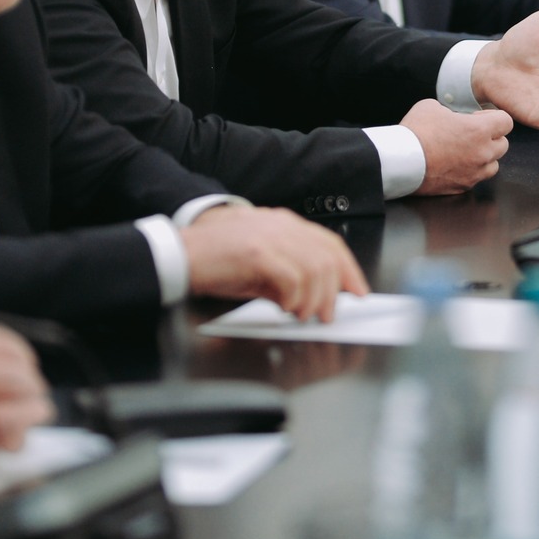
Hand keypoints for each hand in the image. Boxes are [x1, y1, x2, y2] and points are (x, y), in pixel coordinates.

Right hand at [182, 206, 369, 321]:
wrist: (181, 253)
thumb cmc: (216, 259)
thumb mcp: (258, 265)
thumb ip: (286, 273)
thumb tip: (312, 297)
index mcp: (284, 223)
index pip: (329, 243)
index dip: (349, 270)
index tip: (357, 292)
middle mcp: (281, 225)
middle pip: (328, 257)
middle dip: (333, 292)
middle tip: (326, 315)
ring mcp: (269, 236)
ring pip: (315, 269)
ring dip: (314, 299)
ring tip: (302, 315)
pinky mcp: (257, 252)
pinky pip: (292, 278)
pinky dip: (294, 298)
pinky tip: (285, 308)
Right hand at [401, 97, 510, 194]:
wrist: (401, 161)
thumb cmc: (416, 132)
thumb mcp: (432, 106)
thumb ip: (451, 111)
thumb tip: (452, 117)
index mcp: (479, 130)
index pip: (506, 122)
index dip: (494, 117)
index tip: (480, 118)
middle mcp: (482, 153)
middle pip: (503, 144)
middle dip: (490, 137)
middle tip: (471, 134)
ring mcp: (474, 173)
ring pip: (493, 165)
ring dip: (484, 157)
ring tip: (465, 151)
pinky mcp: (463, 187)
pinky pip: (476, 178)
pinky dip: (470, 171)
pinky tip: (455, 164)